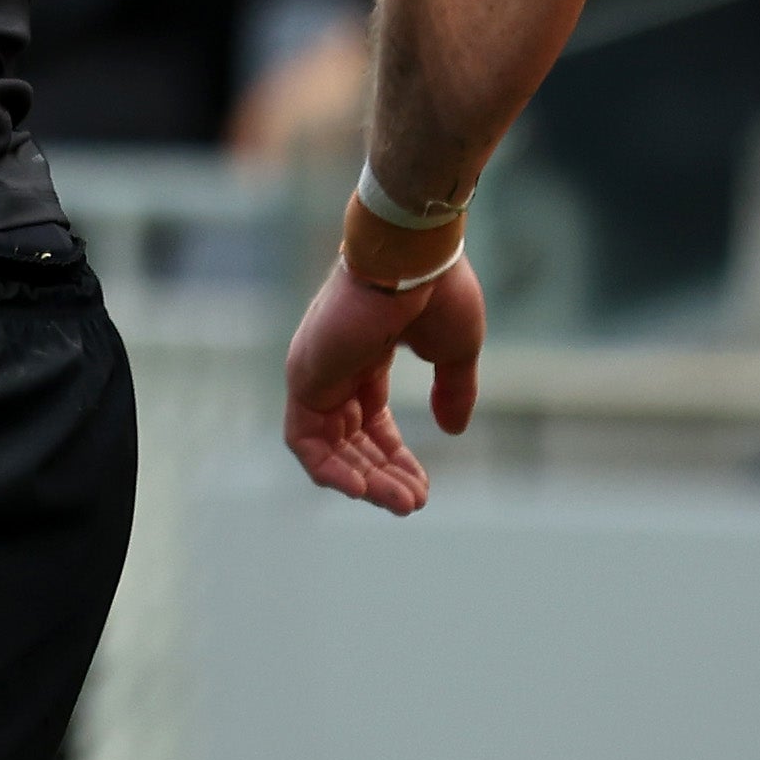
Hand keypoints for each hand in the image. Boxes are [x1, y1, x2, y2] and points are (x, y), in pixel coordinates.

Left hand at [282, 244, 483, 514]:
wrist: (415, 255)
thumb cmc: (437, 289)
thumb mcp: (455, 350)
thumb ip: (452, 390)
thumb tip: (452, 430)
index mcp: (367, 353)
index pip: (371, 419)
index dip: (394, 456)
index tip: (422, 486)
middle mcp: (336, 364)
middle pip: (350, 438)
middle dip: (382, 475)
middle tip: (413, 503)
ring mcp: (317, 370)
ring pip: (327, 446)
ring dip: (362, 480)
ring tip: (401, 503)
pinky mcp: (305, 376)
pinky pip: (305, 440)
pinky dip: (329, 469)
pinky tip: (363, 488)